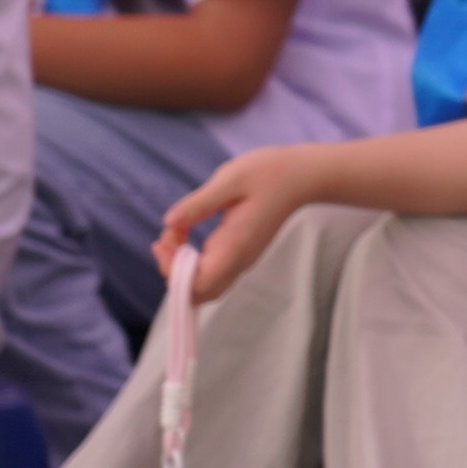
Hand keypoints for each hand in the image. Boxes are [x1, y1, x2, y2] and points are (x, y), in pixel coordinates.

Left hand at [156, 145, 327, 302]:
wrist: (301, 177)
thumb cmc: (269, 173)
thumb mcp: (230, 179)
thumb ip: (199, 203)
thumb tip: (168, 222)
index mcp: (235, 246)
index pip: (198, 285)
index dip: (172, 271)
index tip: (165, 239)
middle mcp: (239, 261)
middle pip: (198, 294)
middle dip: (172, 272)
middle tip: (167, 237)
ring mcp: (242, 261)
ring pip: (203, 287)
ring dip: (180, 269)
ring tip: (175, 233)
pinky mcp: (240, 255)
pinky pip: (210, 274)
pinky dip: (190, 263)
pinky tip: (185, 234)